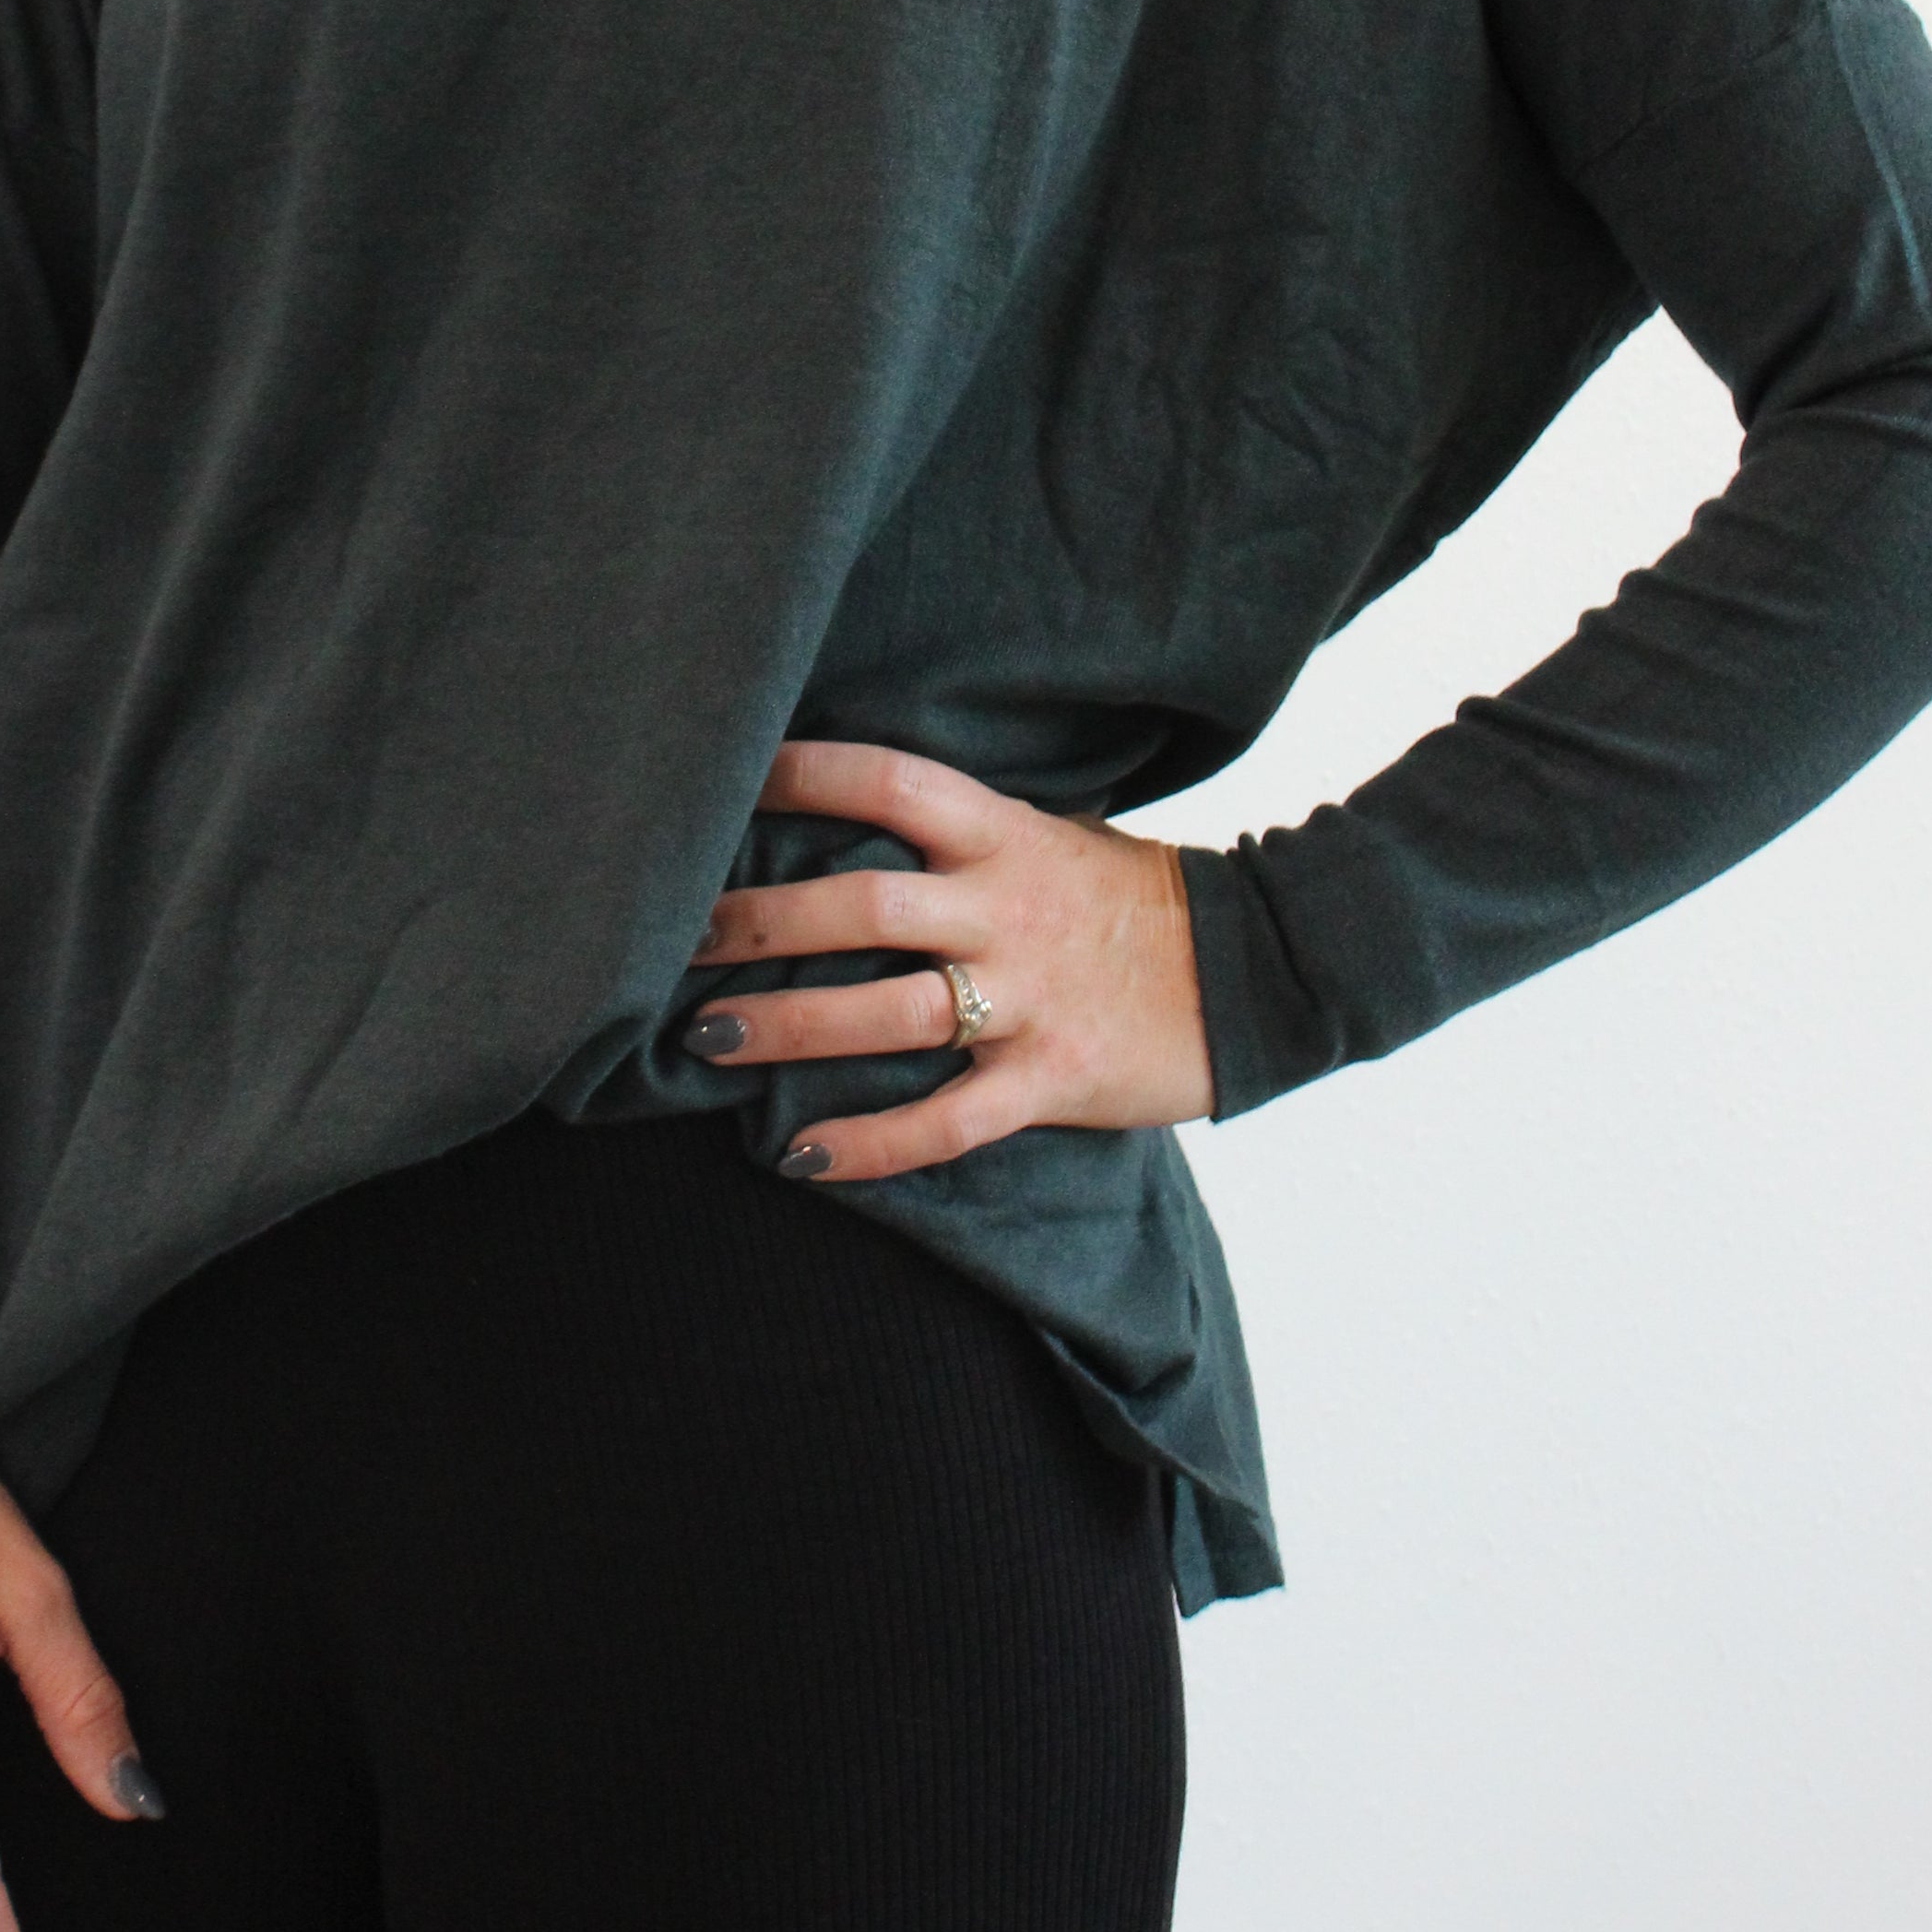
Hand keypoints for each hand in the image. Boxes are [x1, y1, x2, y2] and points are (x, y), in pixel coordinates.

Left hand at [685, 735, 1211, 1180]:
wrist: (1255, 972)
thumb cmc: (1130, 902)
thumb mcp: (1050, 837)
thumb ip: (960, 834)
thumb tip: (843, 819)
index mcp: (1004, 834)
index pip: (887, 780)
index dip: (801, 774)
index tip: (722, 782)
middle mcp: (1006, 909)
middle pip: (861, 904)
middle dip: (758, 922)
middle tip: (675, 940)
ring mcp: (1028, 998)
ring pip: (886, 1012)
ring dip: (786, 1027)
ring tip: (705, 1038)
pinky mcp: (1050, 1078)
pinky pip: (945, 1121)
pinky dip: (868, 1144)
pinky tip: (800, 1157)